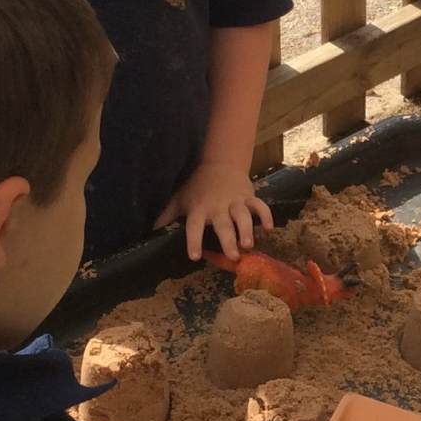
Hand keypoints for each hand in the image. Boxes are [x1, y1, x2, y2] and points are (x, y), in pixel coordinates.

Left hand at [157, 161, 272, 261]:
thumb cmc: (197, 187)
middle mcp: (217, 206)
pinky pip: (259, 206)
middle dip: (228, 239)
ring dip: (247, 229)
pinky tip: (270, 228)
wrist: (220, 164)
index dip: (193, 240)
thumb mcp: (180, 199)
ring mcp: (234, 201)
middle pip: (223, 224)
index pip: (194, 226)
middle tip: (233, 256)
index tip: (195, 256)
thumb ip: (166, 217)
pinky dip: (266, 215)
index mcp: (199, 209)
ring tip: (249, 245)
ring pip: (242, 215)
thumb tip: (149, 233)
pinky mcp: (249, 197)